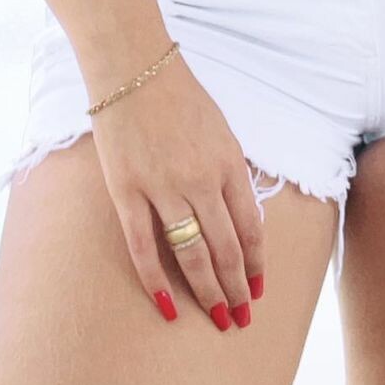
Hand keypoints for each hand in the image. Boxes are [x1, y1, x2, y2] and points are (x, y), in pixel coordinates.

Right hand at [89, 47, 263, 330]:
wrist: (133, 65)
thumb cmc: (179, 94)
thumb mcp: (220, 129)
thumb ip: (229, 172)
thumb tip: (239, 213)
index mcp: (229, 162)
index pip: (251, 228)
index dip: (256, 264)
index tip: (258, 290)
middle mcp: (201, 179)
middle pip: (226, 249)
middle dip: (236, 289)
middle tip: (241, 319)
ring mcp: (163, 187)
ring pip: (192, 254)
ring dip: (207, 292)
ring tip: (217, 319)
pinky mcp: (127, 190)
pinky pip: (144, 246)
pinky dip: (157, 281)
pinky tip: (168, 306)